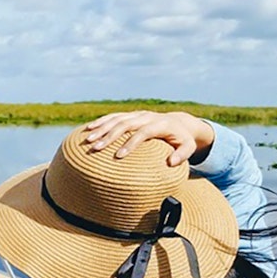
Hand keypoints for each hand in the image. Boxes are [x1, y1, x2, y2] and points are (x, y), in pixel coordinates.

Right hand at [83, 111, 215, 166]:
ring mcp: (137, 114)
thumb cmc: (182, 139)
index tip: (119, 156)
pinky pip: (113, 116)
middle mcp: (146, 116)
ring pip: (116, 119)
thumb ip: (183, 154)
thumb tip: (171, 162)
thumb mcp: (188, 147)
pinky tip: (88, 129)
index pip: (142, 132)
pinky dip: (100, 122)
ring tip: (88, 140)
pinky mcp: (130, 115)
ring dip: (101, 129)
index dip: (130, 143)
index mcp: (159, 124)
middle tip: (96, 148)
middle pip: (125, 124)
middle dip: (109, 136)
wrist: (178, 122)